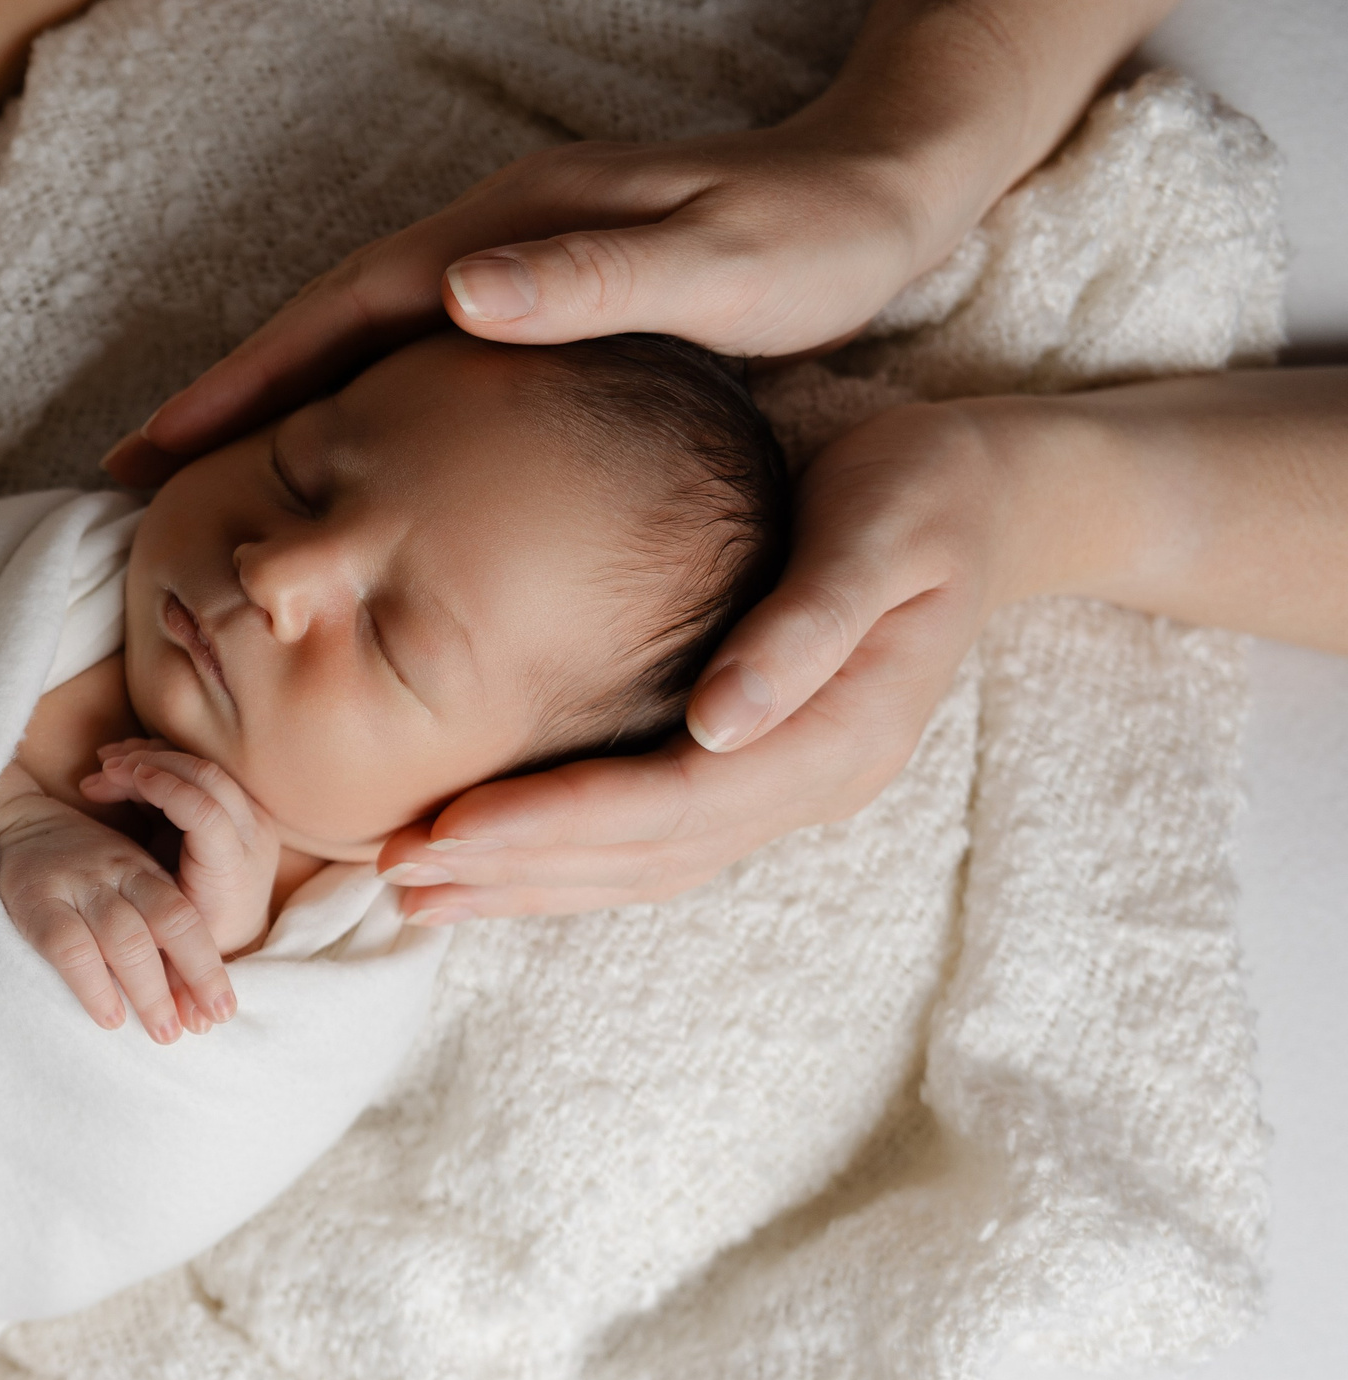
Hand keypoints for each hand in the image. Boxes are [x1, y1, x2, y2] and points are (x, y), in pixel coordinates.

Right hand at [0, 762, 235, 1042]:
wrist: (16, 822)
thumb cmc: (78, 872)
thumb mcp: (121, 887)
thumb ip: (149, 934)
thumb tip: (188, 1003)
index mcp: (145, 872)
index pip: (187, 918)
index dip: (208, 965)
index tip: (221, 1011)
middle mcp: (118, 874)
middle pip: (169, 921)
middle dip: (194, 976)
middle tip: (199, 1027)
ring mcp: (78, 885)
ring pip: (126, 937)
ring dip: (150, 990)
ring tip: (163, 1032)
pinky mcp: (36, 902)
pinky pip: (70, 947)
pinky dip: (94, 986)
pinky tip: (109, 1017)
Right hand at [80, 740, 279, 955]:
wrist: (236, 928)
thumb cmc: (195, 933)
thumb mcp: (173, 928)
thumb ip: (155, 907)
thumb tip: (111, 899)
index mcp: (232, 868)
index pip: (206, 812)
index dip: (165, 788)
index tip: (119, 779)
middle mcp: (252, 836)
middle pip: (208, 778)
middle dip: (152, 763)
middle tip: (104, 768)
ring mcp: (252, 816)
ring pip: (205, 767)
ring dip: (154, 756)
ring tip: (106, 763)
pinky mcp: (241, 804)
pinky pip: (203, 769)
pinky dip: (164, 759)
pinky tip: (126, 762)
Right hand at [105, 121, 953, 489]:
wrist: (889, 187)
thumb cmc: (814, 241)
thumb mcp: (719, 266)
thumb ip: (589, 281)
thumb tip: (454, 293)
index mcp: (508, 235)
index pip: (338, 314)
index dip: (241, 386)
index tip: (157, 453)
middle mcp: (488, 242)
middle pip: (318, 328)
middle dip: (222, 403)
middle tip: (132, 484)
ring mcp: (507, 267)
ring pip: (354, 344)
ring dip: (272, 408)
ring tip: (202, 481)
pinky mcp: (535, 299)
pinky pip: (405, 357)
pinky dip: (345, 407)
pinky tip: (332, 461)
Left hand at [381, 400, 1010, 917]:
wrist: (987, 498)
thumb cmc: (926, 489)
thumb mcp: (887, 529)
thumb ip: (807, 625)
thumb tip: (717, 725)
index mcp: (840, 735)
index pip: (673, 805)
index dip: (555, 823)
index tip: (446, 827)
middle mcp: (808, 784)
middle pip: (644, 856)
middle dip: (515, 871)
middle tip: (393, 875)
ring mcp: (781, 788)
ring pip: (639, 869)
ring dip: (525, 885)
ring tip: (413, 889)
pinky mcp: (752, 774)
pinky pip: (646, 843)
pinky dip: (560, 860)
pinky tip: (483, 861)